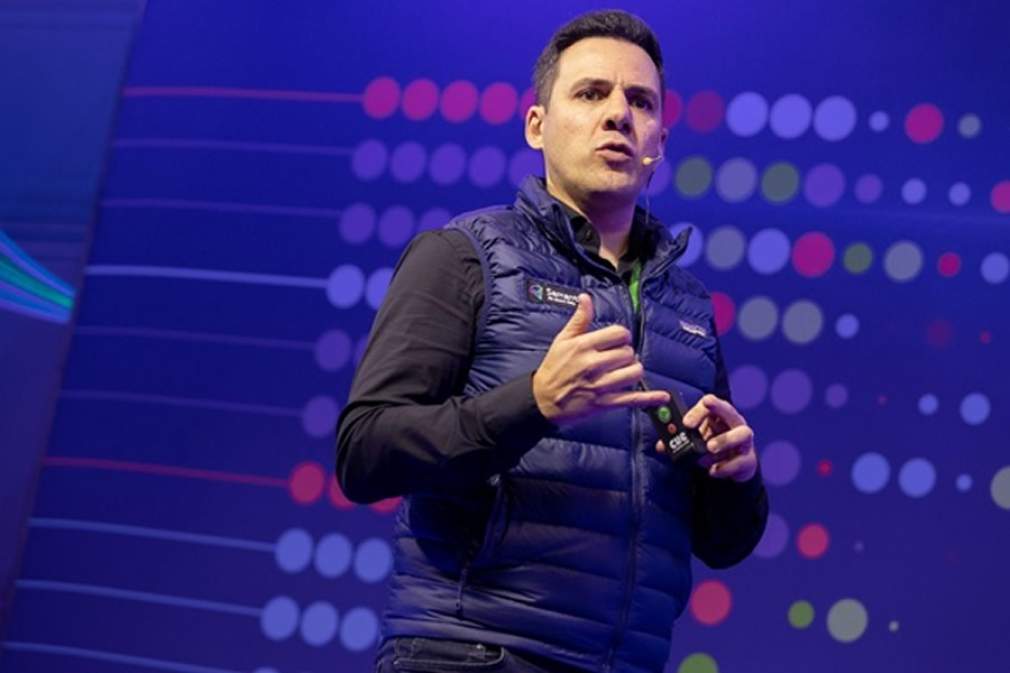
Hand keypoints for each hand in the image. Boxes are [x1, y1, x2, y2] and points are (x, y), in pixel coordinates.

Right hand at [533, 294, 668, 425]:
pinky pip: (632, 399)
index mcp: (583, 346)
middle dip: (626, 354)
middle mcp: (593, 365)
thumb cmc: (553, 368)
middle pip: (628, 352)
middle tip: (617, 358)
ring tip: (626, 370)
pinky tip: (661, 396)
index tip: (618, 341)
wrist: (543, 400)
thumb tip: (586, 298)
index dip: (622, 336)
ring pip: (634, 372)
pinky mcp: (604, 403)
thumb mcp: (562, 340)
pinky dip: (649, 398)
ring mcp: (600, 385)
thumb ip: (578, 319)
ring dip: (634, 370)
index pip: (619, 333)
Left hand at [655, 394, 757, 481]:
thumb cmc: (713, 445)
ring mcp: (744, 441)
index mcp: (719, 415)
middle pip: (729, 410)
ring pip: (743, 434)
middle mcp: (734, 423)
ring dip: (725, 440)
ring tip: (709, 448)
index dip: (698, 411)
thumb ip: (680, 441)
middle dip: (718, 409)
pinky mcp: (748, 459)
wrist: (734, 465)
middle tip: (701, 423)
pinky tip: (714, 471)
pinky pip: (741, 461)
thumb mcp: (696, 441)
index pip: (710, 404)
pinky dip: (726, 466)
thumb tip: (661, 446)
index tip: (686, 423)